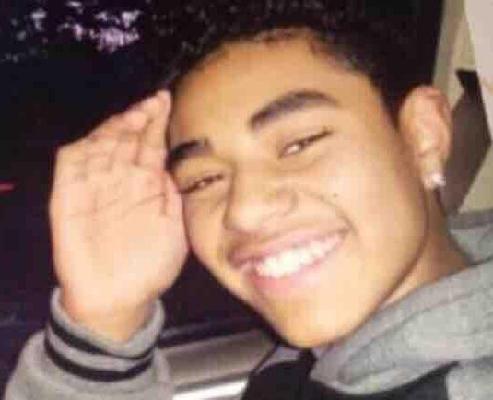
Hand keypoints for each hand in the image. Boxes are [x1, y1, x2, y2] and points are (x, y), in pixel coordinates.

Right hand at [50, 91, 187, 340]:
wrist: (118, 298)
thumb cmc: (151, 265)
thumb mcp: (174, 229)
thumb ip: (173, 195)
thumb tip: (176, 162)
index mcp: (148, 185)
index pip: (151, 145)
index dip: (158, 123)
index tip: (168, 101)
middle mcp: (121, 180)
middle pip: (128, 139)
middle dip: (140, 117)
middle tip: (154, 102)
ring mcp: (94, 186)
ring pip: (102, 144)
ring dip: (116, 127)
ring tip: (136, 114)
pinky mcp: (69, 196)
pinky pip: (72, 164)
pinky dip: (85, 147)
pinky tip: (102, 136)